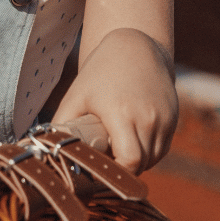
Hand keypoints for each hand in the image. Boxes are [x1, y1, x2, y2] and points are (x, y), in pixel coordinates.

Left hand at [53, 27, 177, 173]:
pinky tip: (131, 143)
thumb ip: (61, 125)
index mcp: (122, 114)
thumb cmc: (99, 74)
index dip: (116, 172)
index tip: (101, 169)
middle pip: (141, 164)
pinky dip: (148, 152)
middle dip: (123, 170)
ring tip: (116, 151)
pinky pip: (162, 148)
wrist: (135, 48)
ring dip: (137, 163)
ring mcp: (164, 119)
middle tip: (104, 163)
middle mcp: (148, 118)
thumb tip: (47, 150)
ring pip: (154, 159)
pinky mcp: (173, 118)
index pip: (129, 161)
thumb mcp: (75, 97)